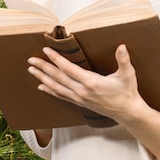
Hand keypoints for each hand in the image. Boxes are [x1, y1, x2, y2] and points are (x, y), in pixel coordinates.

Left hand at [27, 44, 144, 121]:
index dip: (56, 59)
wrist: (127, 112)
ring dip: (42, 78)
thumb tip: (122, 46)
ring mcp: (79, 98)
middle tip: (31, 59)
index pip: (68, 68)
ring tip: (31, 70)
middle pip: (57, 77)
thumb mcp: (128, 74)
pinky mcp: (79, 102)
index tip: (46, 50)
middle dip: (43, 67)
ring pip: (56, 87)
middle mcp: (81, 91)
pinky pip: (60, 96)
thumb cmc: (127, 92)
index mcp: (90, 82)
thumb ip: (124, 60)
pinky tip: (41, 86)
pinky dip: (49, 90)